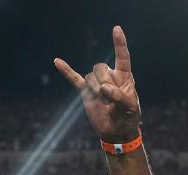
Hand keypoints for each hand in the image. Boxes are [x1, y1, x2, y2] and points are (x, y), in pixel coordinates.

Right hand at [54, 26, 140, 142]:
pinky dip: (66, 71)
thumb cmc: (128, 118)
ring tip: (104, 103)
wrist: (116, 132)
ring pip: (90, 76)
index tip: (116, 29)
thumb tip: (104, 88)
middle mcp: (110, 77)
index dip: (119, 44)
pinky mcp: (86, 92)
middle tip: (110, 97)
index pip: (122, 57)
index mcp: (124, 77)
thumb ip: (119, 97)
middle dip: (103, 81)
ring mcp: (97, 84)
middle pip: (100, 67)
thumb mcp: (130, 108)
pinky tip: (57, 61)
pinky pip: (75, 79)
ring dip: (95, 90)